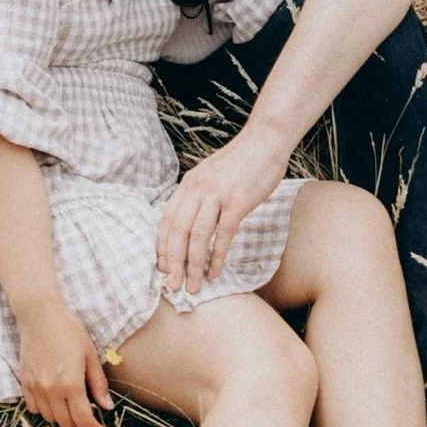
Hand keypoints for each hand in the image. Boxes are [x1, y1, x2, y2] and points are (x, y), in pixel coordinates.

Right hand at [16, 298, 112, 426]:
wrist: (40, 315)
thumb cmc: (69, 331)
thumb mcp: (90, 354)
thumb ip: (98, 383)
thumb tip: (107, 407)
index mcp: (71, 383)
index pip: (83, 419)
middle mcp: (51, 389)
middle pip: (66, 422)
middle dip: (80, 422)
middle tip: (88, 413)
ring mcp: (35, 387)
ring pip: (50, 418)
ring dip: (62, 417)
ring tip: (70, 404)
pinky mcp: (24, 382)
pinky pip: (34, 408)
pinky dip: (45, 409)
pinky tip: (53, 398)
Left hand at [157, 129, 288, 293]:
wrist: (265, 141)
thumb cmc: (241, 162)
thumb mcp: (211, 175)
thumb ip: (199, 195)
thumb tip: (191, 219)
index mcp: (189, 184)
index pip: (166, 219)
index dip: (162, 245)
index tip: (161, 267)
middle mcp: (197, 189)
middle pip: (177, 231)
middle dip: (173, 262)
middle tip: (172, 286)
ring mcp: (217, 195)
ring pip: (196, 236)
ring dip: (193, 265)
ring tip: (193, 285)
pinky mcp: (237, 202)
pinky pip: (222, 234)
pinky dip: (216, 256)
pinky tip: (214, 271)